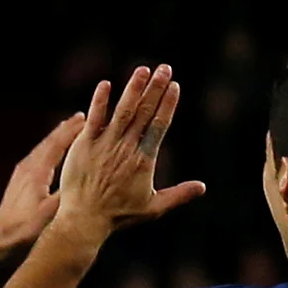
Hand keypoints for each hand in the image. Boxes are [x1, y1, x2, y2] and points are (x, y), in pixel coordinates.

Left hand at [0, 114, 88, 249]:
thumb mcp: (50, 212)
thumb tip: (86, 179)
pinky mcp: (19, 178)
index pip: (57, 144)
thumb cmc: (25, 227)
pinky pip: (37, 156)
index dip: (72, 131)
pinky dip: (49, 148)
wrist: (0, 235)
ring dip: (57, 136)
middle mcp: (28, 167)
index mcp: (37, 172)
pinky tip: (52, 150)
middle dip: (65, 128)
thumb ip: (67, 194)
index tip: (86, 119)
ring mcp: (22, 171)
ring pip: (42, 147)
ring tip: (69, 127)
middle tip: (80, 116)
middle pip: (49, 141)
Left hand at [55, 64, 205, 240]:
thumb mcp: (153, 208)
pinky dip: (100, 101)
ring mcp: (105, 144)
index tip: (175, 86)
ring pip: (123, 111)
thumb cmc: (118, 215)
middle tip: (165, 68)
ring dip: (134, 89)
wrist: (84, 220)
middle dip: (156, 88)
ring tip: (143, 70)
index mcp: (144, 160)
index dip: (168, 104)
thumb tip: (203, 187)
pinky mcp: (84, 145)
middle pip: (145, 112)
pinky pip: (94, 119)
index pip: (159, 125)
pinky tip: (106, 84)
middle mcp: (126, 148)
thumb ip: (178, 195)